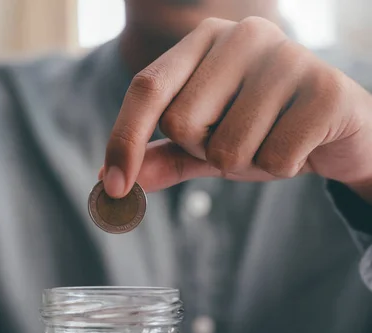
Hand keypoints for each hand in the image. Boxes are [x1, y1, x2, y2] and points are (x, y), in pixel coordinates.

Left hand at [102, 17, 371, 202]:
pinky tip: (301, 144)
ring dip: (246, 162)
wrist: (338, 129)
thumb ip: (162, 156)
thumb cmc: (264, 128)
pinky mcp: (325, 88)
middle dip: (205, 150)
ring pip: (227, 147)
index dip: (124, 139)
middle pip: (182, 123)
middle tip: (239, 136)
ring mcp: (287, 56)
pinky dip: (282, 166)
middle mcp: (242, 35)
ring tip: (272, 139)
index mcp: (204, 39)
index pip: (147, 88)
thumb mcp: (206, 142)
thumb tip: (107, 177)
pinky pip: (273, 158)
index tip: (114, 185)